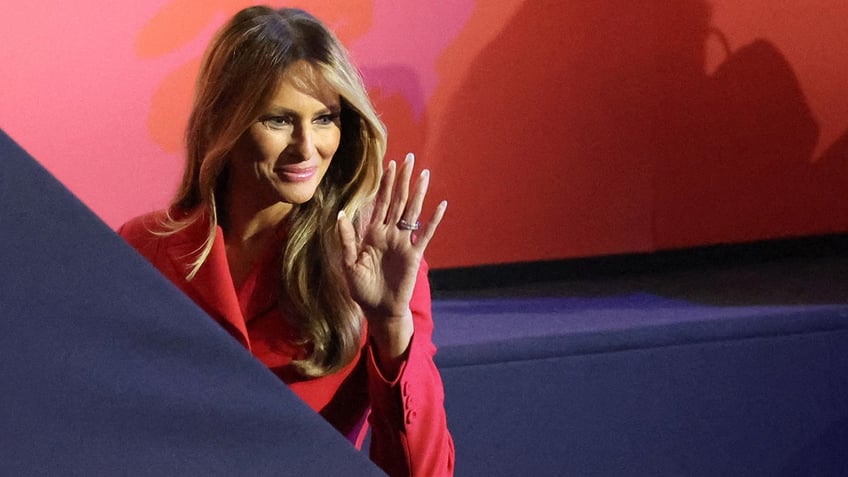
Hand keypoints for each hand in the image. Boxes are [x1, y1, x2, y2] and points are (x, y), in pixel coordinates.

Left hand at [337, 153, 446, 355]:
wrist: (378, 310)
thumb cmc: (362, 289)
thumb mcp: (349, 263)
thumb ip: (347, 239)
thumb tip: (342, 214)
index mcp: (373, 233)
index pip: (380, 203)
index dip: (385, 184)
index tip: (389, 164)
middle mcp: (389, 233)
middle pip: (397, 201)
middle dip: (403, 180)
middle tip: (410, 158)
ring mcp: (403, 243)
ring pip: (411, 212)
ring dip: (417, 193)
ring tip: (424, 174)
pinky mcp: (414, 255)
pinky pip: (425, 234)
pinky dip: (433, 220)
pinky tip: (440, 206)